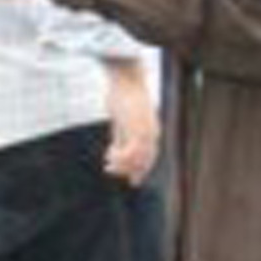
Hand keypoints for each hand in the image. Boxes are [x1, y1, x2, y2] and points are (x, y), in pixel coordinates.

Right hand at [101, 61, 158, 185]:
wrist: (127, 80)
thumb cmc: (123, 94)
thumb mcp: (122, 118)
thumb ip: (121, 134)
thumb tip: (115, 149)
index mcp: (152, 129)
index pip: (149, 155)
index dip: (140, 169)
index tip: (132, 180)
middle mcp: (152, 133)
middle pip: (145, 160)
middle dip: (130, 170)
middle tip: (112, 172)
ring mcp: (146, 133)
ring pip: (137, 159)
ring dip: (122, 165)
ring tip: (107, 165)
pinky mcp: (138, 131)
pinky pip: (129, 152)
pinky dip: (119, 158)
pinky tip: (108, 155)